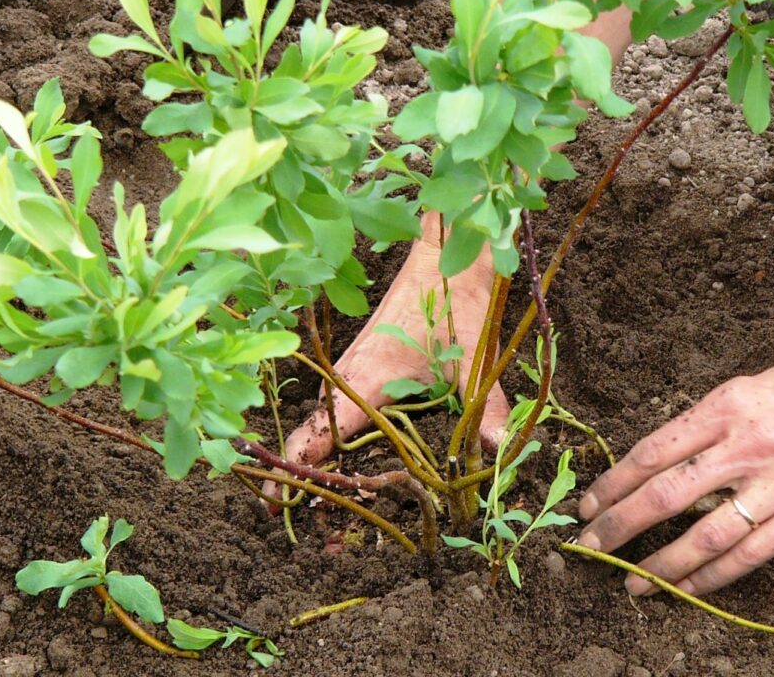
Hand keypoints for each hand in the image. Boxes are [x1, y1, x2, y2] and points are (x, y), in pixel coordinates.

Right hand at [265, 216, 510, 505]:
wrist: (444, 261)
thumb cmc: (454, 309)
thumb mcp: (473, 365)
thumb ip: (486, 411)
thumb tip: (501, 450)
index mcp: (366, 379)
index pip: (319, 434)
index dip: (295, 469)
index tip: (273, 502)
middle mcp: (347, 374)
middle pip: (310, 431)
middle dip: (296, 470)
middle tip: (281, 512)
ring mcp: (350, 366)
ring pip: (320, 416)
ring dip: (311, 451)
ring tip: (303, 494)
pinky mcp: (359, 361)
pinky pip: (334, 402)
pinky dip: (328, 429)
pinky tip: (336, 453)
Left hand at [576, 348, 773, 595]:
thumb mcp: (762, 384)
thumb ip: (716, 419)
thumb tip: (667, 456)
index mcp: (731, 405)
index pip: (654, 450)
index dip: (614, 481)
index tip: (588, 502)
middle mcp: (749, 445)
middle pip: (666, 495)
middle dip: (618, 525)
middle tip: (589, 546)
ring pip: (703, 536)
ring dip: (660, 565)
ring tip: (631, 582)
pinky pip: (749, 556)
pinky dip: (712, 578)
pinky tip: (687, 589)